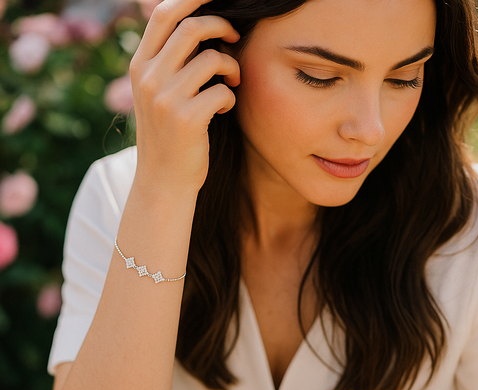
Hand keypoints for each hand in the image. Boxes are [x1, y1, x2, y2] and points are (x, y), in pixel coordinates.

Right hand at [129, 0, 240, 194]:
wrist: (164, 181)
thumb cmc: (168, 136)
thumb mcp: (157, 95)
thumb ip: (168, 63)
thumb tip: (200, 28)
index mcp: (140, 66)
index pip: (164, 14)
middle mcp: (148, 78)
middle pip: (191, 27)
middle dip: (221, 25)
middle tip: (234, 38)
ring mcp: (166, 99)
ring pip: (212, 58)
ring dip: (232, 66)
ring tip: (232, 82)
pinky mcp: (186, 120)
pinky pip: (221, 91)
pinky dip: (230, 96)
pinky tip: (225, 107)